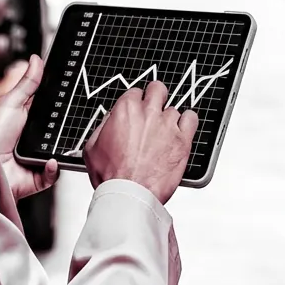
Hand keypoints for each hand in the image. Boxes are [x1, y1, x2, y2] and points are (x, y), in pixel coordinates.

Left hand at [0, 55, 58, 201]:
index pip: (51, 108)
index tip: (74, 93)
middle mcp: (35, 139)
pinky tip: (48, 160)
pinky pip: (56, 171)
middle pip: (60, 129)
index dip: (62, 102)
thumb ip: (27, 83)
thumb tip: (36, 59)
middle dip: (67, 125)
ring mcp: (38, 157)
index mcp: (28, 119)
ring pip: (61, 150)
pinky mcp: (40, 176)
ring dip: (62, 148)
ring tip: (59, 143)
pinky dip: (54, 167)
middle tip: (71, 119)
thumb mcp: (11, 103)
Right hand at [82, 80, 197, 205]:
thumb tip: (111, 120)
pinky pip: (192, 118)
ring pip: (174, 109)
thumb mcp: (92, 147)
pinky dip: (188, 122)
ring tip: (164, 133)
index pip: (135, 92)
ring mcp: (168, 125)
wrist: (128, 195)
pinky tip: (182, 130)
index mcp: (126, 110)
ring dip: (169, 119)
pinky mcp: (183, 140)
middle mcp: (149, 113)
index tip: (136, 111)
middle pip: (158, 89)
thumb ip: (104, 126)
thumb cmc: (111, 176)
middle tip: (153, 108)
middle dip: (155, 96)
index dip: (135, 103)